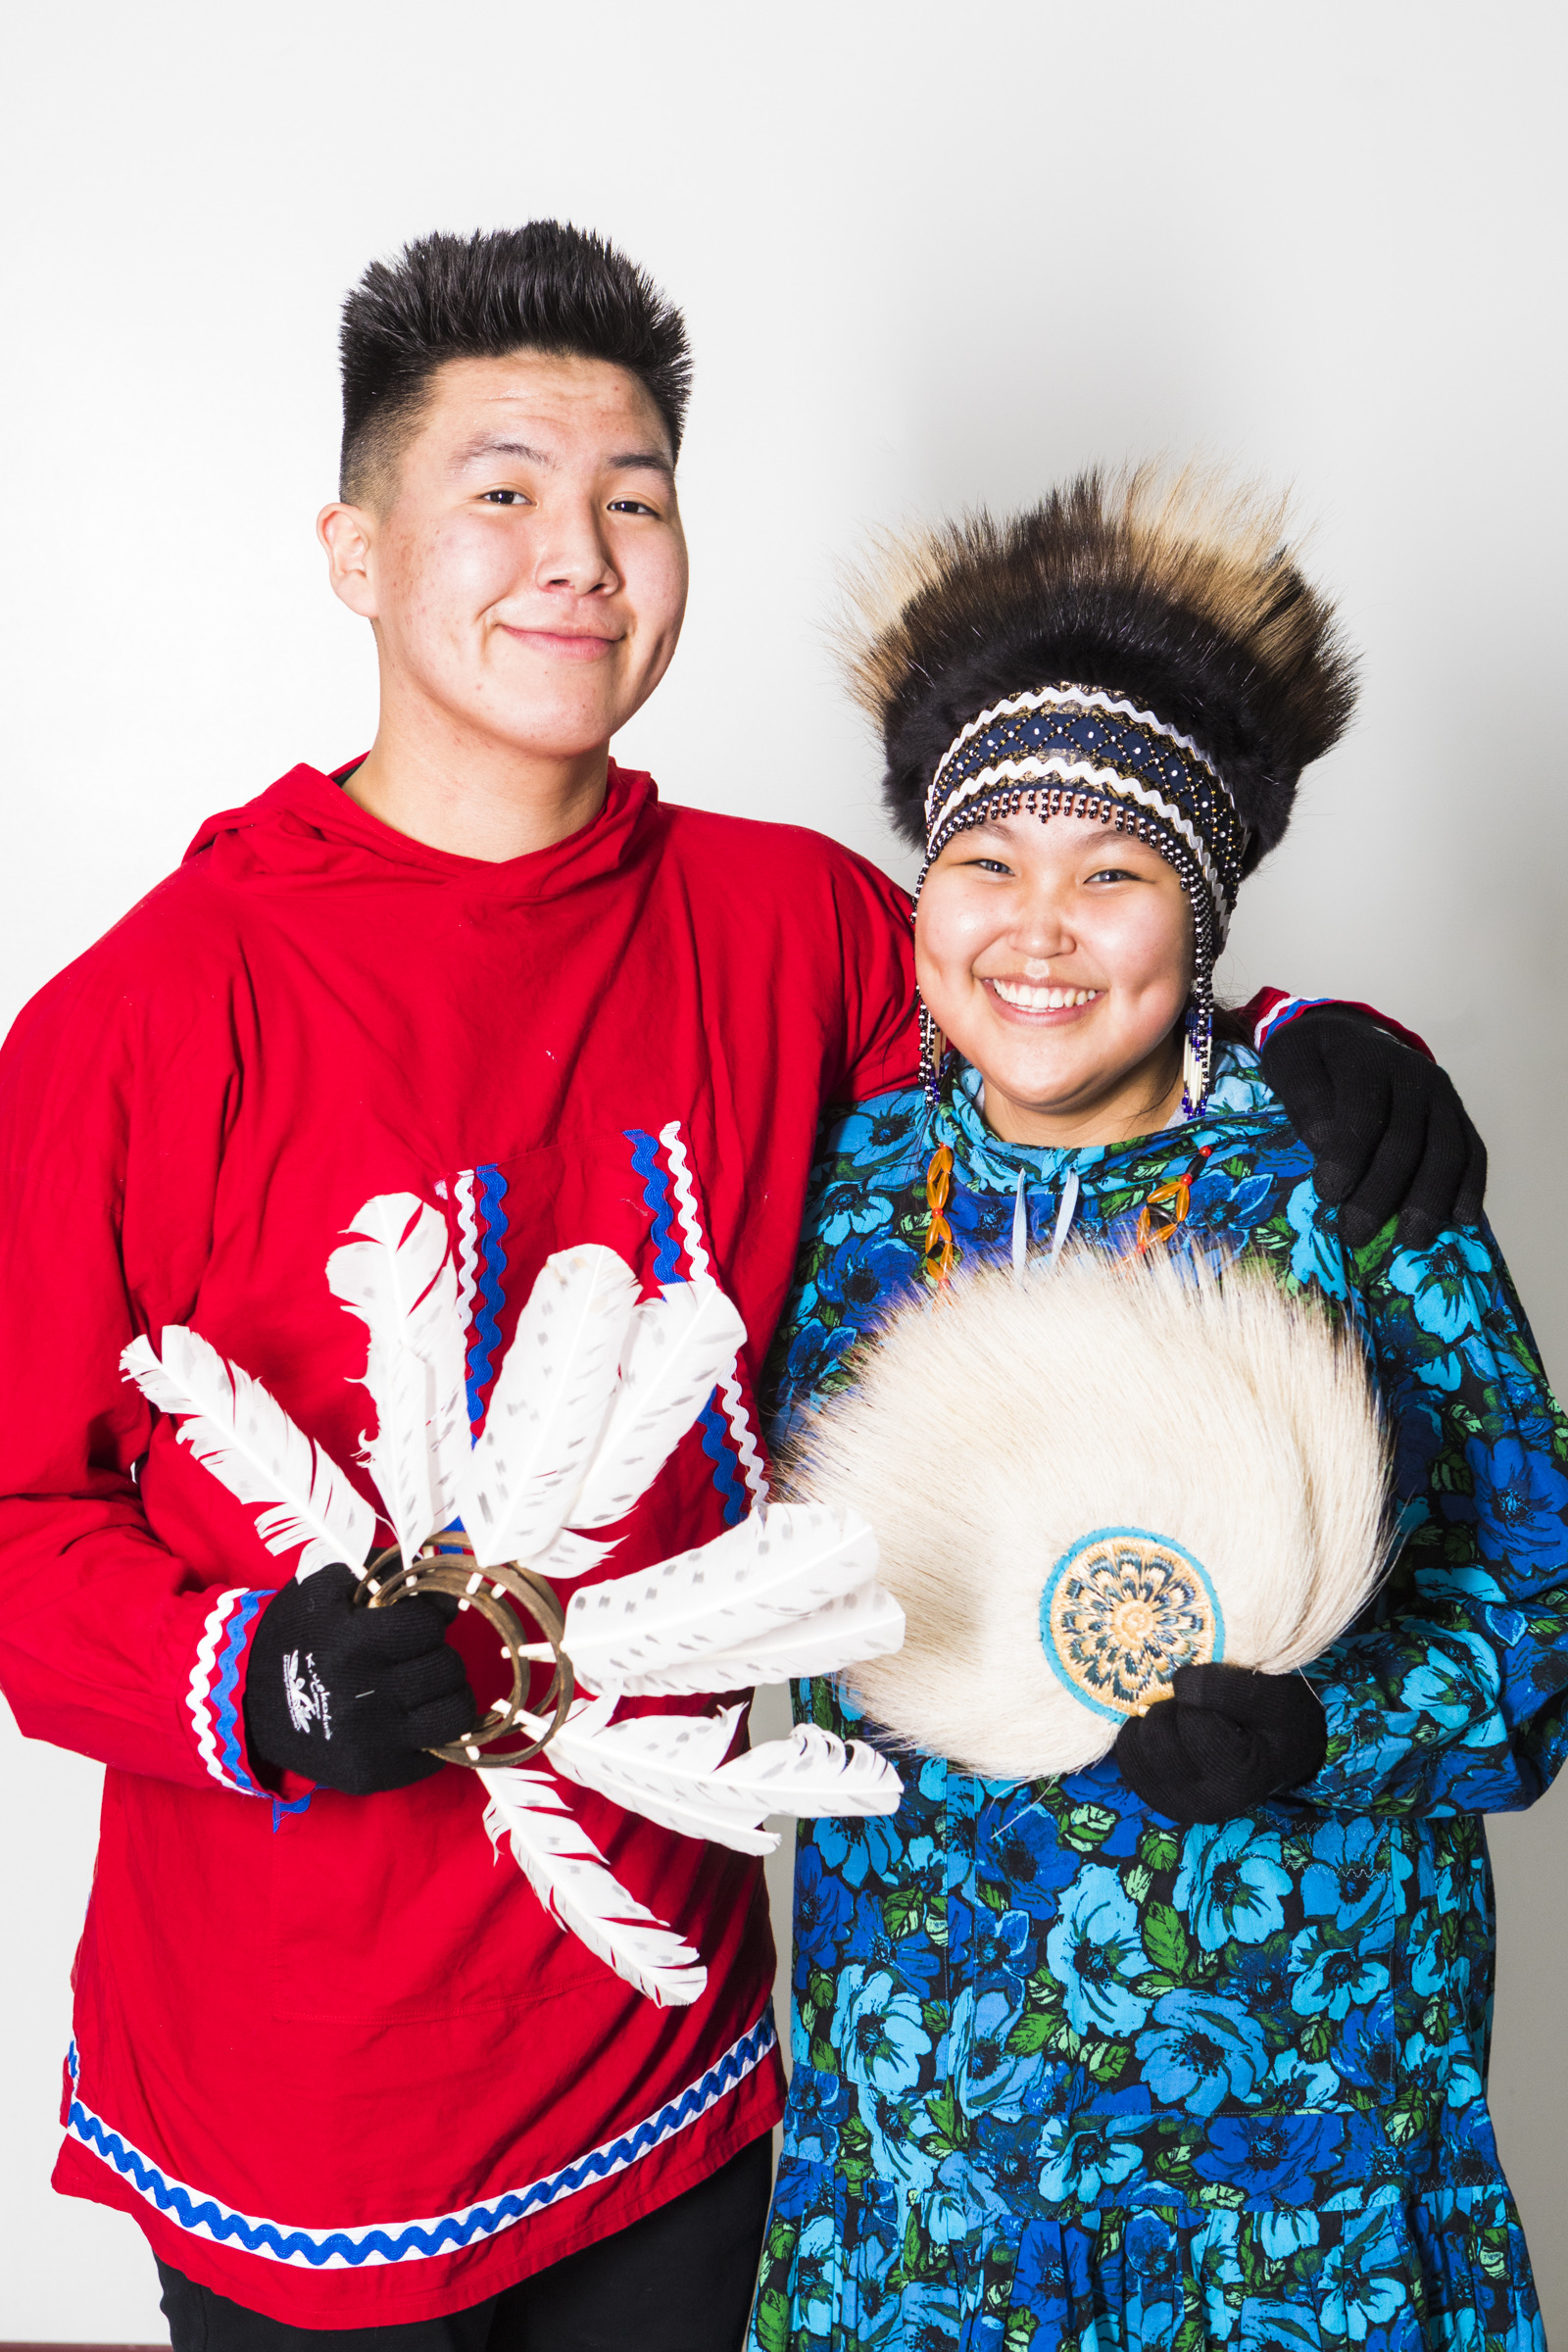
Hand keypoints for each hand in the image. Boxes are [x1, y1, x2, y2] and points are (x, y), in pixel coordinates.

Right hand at [244, 1562, 475, 1793]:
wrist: (247, 1701)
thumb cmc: (296, 1636)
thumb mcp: (331, 1589)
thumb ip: (394, 1579)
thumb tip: (451, 1602)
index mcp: (350, 1646)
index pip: (428, 1626)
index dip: (423, 1619)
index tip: (405, 1625)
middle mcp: (361, 1698)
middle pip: (447, 1669)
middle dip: (436, 1655)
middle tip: (413, 1657)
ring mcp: (368, 1744)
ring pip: (454, 1715)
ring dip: (447, 1695)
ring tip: (423, 1688)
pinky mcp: (371, 1776)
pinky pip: (437, 1754)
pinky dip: (430, 1732)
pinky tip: (406, 1718)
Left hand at [1114, 1663, 1326, 1823]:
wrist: (1286, 1752)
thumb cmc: (1282, 1720)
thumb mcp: (1273, 1696)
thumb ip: (1228, 1688)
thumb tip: (1177, 1682)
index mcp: (1239, 1778)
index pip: (1192, 1720)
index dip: (1201, 1692)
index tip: (1222, 1693)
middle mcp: (1206, 1804)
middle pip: (1156, 1735)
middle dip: (1172, 1707)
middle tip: (1199, 1704)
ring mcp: (1179, 1806)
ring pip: (1133, 1746)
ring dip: (1153, 1721)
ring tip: (1185, 1720)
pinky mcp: (1159, 1800)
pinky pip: (1126, 1759)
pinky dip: (1138, 1737)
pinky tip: (1168, 1733)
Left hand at [1259, 1006, 1485, 1249]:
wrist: (1348, 1033)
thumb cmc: (1313, 1058)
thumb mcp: (1291, 1064)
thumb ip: (1305, 1098)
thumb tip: (1323, 1143)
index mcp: (1365, 1059)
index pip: (1362, 1112)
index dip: (1347, 1155)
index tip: (1329, 1195)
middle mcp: (1411, 1073)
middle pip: (1405, 1140)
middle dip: (1381, 1193)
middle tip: (1356, 1233)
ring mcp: (1440, 1094)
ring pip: (1446, 1149)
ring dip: (1430, 1199)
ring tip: (1411, 1240)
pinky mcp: (1457, 1112)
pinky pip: (1473, 1150)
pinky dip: (1470, 1186)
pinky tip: (1462, 1219)